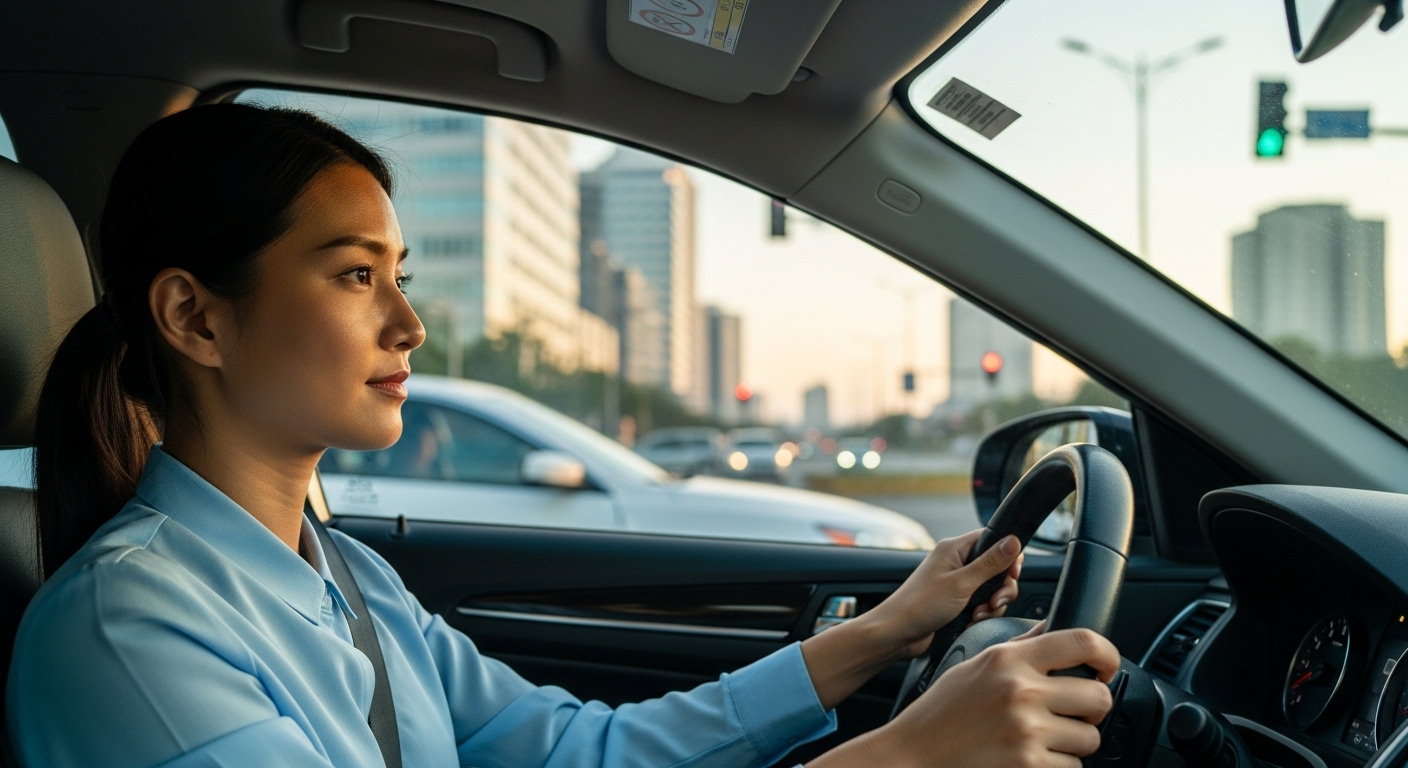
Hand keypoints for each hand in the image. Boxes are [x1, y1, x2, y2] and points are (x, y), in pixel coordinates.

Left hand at [798, 529, 1022, 710]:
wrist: (898, 634)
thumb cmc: (920, 605)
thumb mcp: (961, 583)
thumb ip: (990, 563)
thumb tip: (1013, 541)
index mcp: (954, 549)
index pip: (992, 539)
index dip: (1008, 555)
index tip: (1012, 574)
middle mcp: (957, 563)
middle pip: (997, 567)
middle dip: (1001, 587)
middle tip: (995, 601)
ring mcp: (958, 583)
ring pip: (992, 589)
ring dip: (992, 604)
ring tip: (978, 614)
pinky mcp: (958, 601)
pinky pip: (982, 603)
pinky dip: (982, 613)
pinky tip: (972, 621)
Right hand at [810, 625, 1120, 767]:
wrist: (914, 754)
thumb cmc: (941, 712)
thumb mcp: (976, 665)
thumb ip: (1018, 649)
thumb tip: (1053, 632)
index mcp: (1008, 659)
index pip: (1082, 642)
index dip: (1108, 655)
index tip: (1108, 667)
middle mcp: (1020, 691)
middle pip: (1098, 696)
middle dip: (1092, 709)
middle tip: (1074, 713)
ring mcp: (1026, 731)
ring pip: (1089, 738)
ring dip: (1075, 743)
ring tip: (1045, 739)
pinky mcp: (1028, 766)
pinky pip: (1073, 767)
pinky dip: (1059, 766)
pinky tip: (1032, 758)